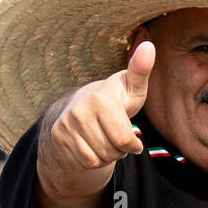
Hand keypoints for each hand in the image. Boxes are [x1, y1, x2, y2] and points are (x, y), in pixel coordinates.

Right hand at [39, 42, 153, 194]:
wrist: (77, 107)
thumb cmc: (115, 98)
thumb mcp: (131, 87)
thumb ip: (140, 70)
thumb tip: (149, 45)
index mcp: (102, 98)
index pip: (124, 139)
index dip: (133, 144)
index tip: (134, 140)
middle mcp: (81, 110)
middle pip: (112, 151)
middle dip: (120, 150)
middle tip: (117, 137)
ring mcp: (67, 124)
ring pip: (98, 159)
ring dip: (107, 156)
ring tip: (106, 140)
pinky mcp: (59, 137)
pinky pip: (86, 162)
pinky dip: (94, 160)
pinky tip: (93, 146)